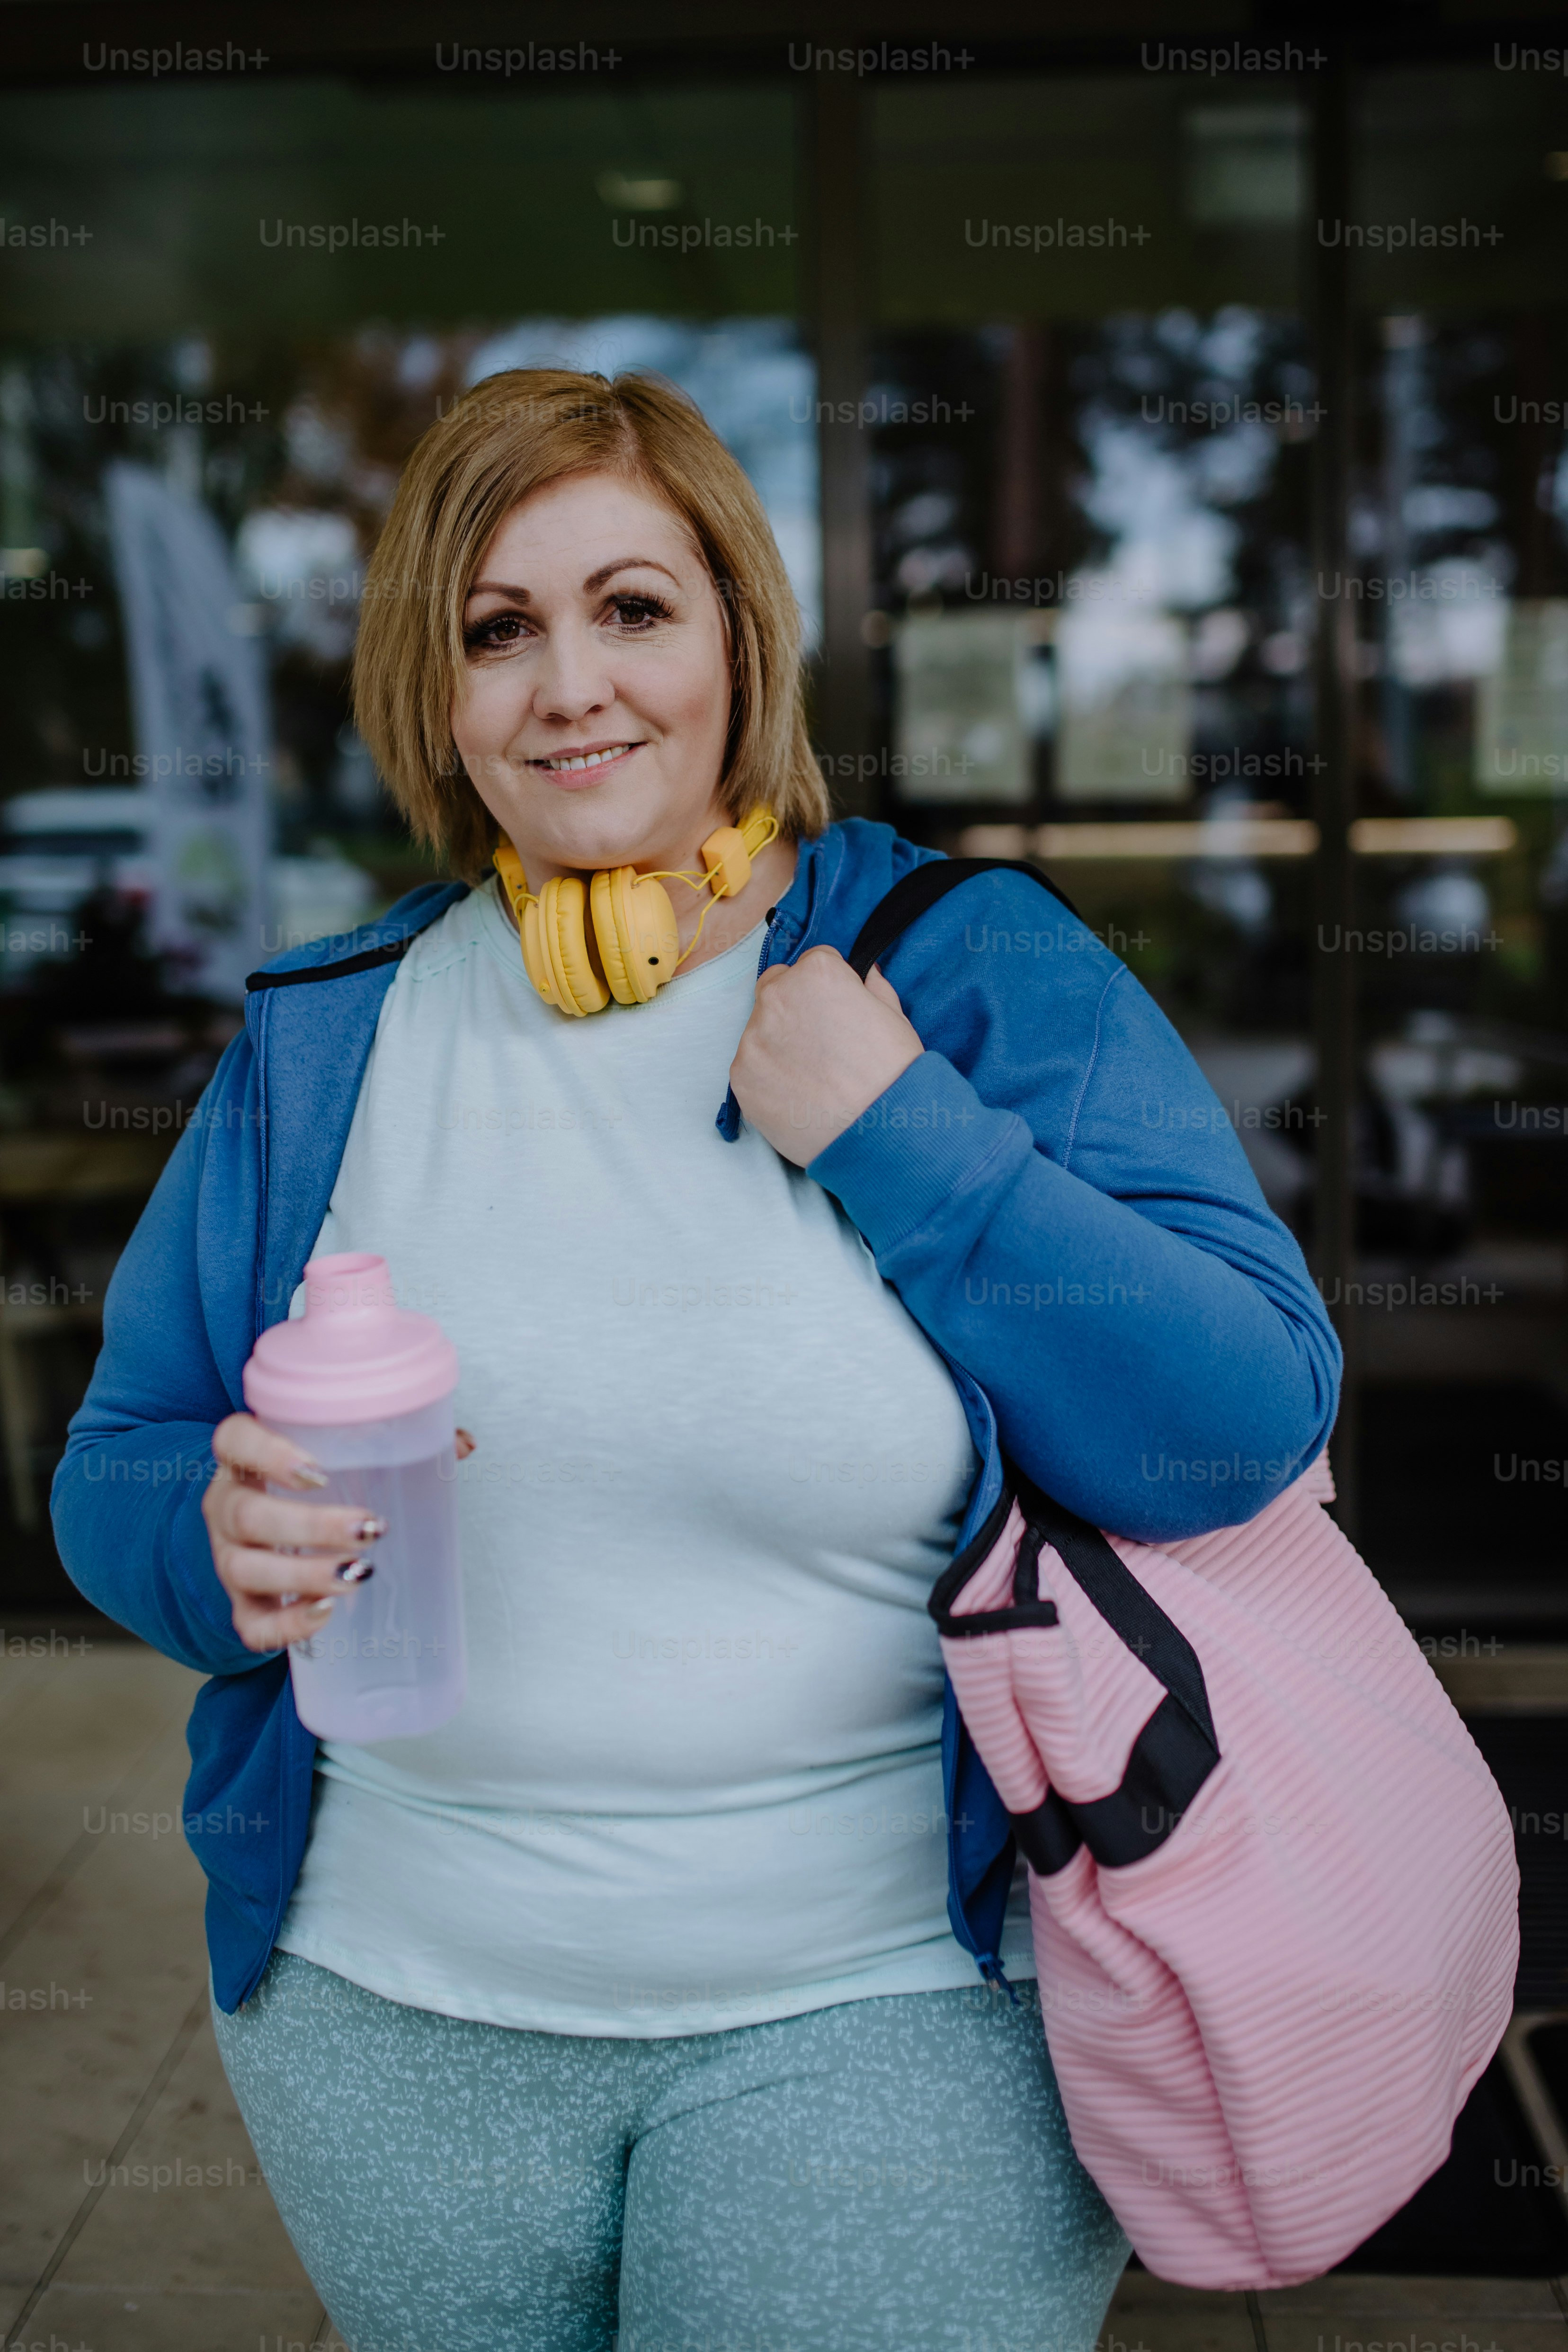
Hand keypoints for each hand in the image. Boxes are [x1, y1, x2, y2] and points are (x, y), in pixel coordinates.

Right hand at [203, 1415, 477, 1653]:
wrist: (264, 1529)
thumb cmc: (310, 1483)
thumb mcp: (338, 1455)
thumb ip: (397, 1443)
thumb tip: (463, 1446)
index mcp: (246, 1459)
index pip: (234, 1441)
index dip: (268, 1453)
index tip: (317, 1471)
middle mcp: (227, 1506)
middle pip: (249, 1514)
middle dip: (311, 1525)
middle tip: (369, 1529)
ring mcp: (228, 1557)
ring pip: (246, 1569)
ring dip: (305, 1574)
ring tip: (358, 1574)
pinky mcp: (241, 1603)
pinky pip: (251, 1624)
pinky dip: (285, 1625)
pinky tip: (324, 1615)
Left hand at [729, 947, 923, 1167]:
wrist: (879, 1135)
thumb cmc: (894, 1074)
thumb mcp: (895, 1018)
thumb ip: (873, 988)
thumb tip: (867, 974)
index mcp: (816, 973)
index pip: (814, 963)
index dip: (832, 988)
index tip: (842, 1013)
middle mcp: (776, 997)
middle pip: (777, 988)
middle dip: (796, 1006)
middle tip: (823, 1043)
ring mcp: (753, 1039)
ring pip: (761, 1029)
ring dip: (780, 1043)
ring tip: (814, 1077)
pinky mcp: (741, 1078)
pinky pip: (752, 1067)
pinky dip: (769, 1078)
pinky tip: (798, 1096)